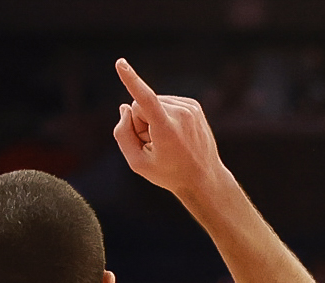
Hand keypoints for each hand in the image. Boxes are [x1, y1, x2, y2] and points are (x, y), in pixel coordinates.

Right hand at [113, 58, 224, 195]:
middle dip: (141, 122)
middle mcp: (181, 114)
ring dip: (154, 120)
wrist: (204, 178)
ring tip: (167, 141)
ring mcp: (190, 108)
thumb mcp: (138, 163)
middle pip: (141, 105)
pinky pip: (166, 103)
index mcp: (167, 129)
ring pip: (154, 103)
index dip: (131, 81)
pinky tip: (174, 133)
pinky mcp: (194, 105)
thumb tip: (125, 107)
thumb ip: (122, 134)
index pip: (145, 99)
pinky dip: (164, 116)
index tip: (121, 63)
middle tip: (154, 144)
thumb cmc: (168, 173)